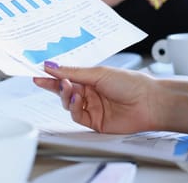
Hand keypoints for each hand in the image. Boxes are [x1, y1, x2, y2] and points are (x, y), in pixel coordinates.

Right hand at [33, 63, 161, 133]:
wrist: (149, 102)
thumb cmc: (130, 83)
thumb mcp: (98, 73)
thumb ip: (73, 72)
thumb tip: (52, 66)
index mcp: (91, 79)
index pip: (66, 77)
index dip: (51, 76)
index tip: (38, 73)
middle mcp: (90, 93)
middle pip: (64, 91)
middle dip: (55, 86)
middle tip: (47, 80)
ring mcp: (92, 108)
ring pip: (68, 104)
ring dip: (65, 96)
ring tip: (69, 88)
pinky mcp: (94, 122)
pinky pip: (76, 116)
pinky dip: (73, 107)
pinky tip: (77, 99)